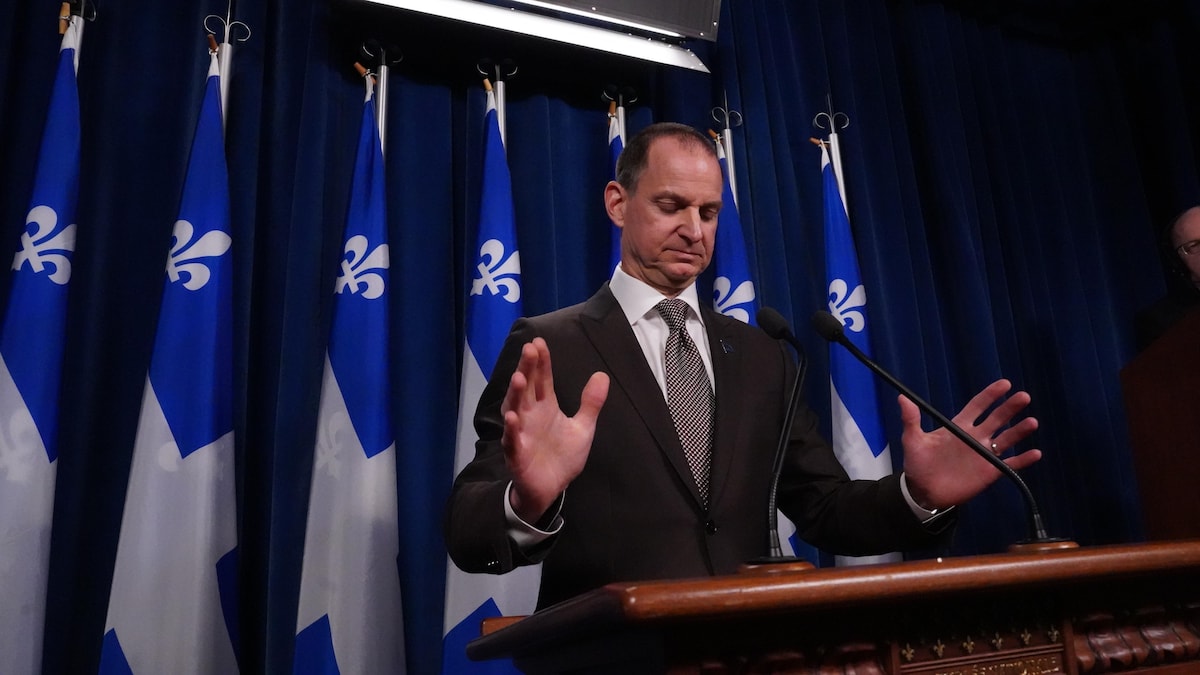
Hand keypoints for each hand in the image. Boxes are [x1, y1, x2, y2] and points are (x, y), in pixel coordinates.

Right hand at [502, 337, 609, 522]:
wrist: (551, 488)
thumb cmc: (562, 456)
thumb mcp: (582, 428)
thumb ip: (590, 403)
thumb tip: (602, 375)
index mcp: (545, 407)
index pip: (542, 380)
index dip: (542, 362)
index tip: (540, 342)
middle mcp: (530, 416)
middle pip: (527, 388)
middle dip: (527, 369)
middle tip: (530, 349)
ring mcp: (521, 434)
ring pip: (515, 410)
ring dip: (515, 395)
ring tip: (519, 378)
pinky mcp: (517, 455)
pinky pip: (511, 441)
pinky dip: (510, 430)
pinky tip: (511, 418)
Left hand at [900, 379, 1041, 510]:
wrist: (923, 491)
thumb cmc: (918, 463)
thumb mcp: (912, 440)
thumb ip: (910, 419)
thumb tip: (902, 397)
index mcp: (959, 426)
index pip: (978, 406)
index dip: (991, 395)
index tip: (1005, 384)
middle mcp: (976, 437)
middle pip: (997, 418)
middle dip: (1010, 408)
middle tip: (1023, 397)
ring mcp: (984, 454)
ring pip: (1007, 439)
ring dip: (1019, 431)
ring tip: (1032, 422)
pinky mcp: (990, 471)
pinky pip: (1010, 464)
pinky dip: (1023, 460)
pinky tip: (1035, 453)